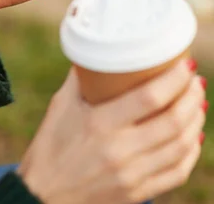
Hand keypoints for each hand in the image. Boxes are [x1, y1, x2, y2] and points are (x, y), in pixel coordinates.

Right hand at [19, 62, 205, 203]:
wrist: (42, 197)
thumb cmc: (50, 146)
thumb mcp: (61, 105)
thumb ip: (81, 77)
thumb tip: (98, 49)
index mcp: (100, 124)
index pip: (150, 98)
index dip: (175, 79)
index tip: (186, 62)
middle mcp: (120, 150)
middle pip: (173, 121)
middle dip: (192, 97)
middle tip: (195, 80)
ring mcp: (131, 176)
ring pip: (181, 146)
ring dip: (195, 121)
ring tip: (197, 103)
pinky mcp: (137, 194)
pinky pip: (177, 173)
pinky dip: (191, 153)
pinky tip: (193, 137)